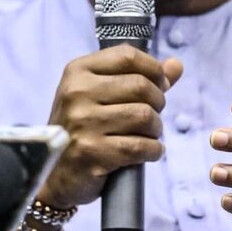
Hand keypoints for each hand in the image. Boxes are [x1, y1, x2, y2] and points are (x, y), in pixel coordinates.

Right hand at [38, 46, 182, 209]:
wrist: (55, 175)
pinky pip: (140, 146)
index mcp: (78, 71)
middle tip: (151, 116)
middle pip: (141, 85)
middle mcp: (76, 92)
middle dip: (157, 103)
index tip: (160, 85)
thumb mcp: (101, 95)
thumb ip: (140, 77)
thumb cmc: (82, 129)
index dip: (153, 69)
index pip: (128, 56)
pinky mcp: (91, 152)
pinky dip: (153, 150)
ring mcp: (82, 122)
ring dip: (156, 129)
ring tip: (148, 134)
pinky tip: (148, 152)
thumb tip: (176, 65)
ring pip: (144, 116)